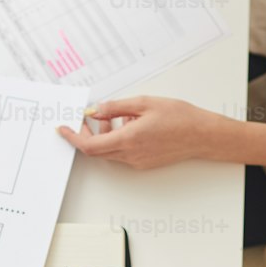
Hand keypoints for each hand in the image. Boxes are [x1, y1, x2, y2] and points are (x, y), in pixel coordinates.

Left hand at [57, 96, 214, 170]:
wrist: (202, 135)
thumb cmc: (179, 117)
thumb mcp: (144, 103)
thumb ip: (115, 107)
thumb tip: (95, 111)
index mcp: (128, 139)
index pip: (89, 145)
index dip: (72, 137)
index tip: (63, 129)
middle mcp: (130, 155)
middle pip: (95, 151)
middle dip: (86, 135)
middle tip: (86, 119)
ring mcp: (137, 162)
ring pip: (109, 152)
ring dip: (104, 136)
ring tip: (114, 117)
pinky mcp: (144, 163)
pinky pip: (122, 153)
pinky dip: (117, 140)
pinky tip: (129, 125)